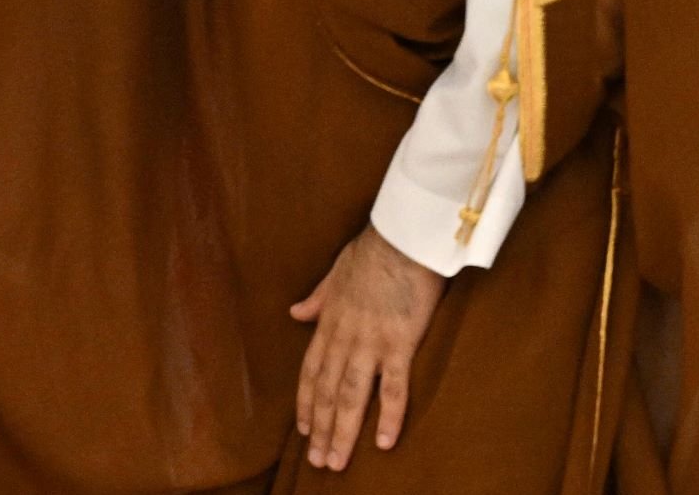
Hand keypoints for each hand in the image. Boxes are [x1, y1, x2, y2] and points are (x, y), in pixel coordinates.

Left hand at [290, 225, 444, 470]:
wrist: (403, 235)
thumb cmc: (374, 250)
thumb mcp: (335, 272)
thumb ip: (317, 298)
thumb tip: (295, 312)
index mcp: (330, 321)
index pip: (311, 371)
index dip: (306, 403)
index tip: (304, 430)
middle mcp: (345, 337)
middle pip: (327, 391)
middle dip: (321, 429)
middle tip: (319, 461)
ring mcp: (370, 342)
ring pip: (351, 396)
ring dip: (343, 432)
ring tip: (337, 462)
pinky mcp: (399, 342)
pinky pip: (392, 388)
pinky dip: (387, 416)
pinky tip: (383, 442)